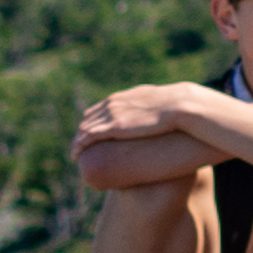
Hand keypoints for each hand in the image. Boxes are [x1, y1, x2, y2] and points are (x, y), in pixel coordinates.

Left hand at [71, 79, 207, 146]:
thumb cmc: (173, 106)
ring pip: (84, 128)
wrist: (178, 105)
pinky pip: (89, 136)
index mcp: (122, 98)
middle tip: (78, 148)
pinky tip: (76, 155)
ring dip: (76, 142)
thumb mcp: (155, 103)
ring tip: (74, 155)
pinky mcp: (115, 126)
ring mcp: (113, 114)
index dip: (90, 123)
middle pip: (87, 119)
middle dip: (80, 134)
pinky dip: (79, 145)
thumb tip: (154, 115)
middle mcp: (113, 103)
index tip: (88, 136)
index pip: (97, 110)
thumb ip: (147, 108)